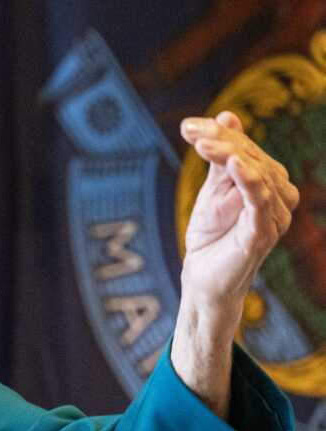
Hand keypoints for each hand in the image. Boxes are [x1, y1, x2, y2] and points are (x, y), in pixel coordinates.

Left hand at [180, 111, 298, 316]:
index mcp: (270, 184)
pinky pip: (260, 201)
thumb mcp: (213, 191)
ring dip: (230, 156)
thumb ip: (221, 158)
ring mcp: (275, 216)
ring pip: (258, 175)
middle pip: (253, 158)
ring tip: (203, 144)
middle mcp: (280, 197)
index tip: (186, 125)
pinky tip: (235, 163)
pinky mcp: (263, 233)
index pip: (247, 149)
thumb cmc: (211, 237)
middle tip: (189, 131)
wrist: (203, 279)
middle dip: (221, 141)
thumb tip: (227, 115)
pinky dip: (249, 180)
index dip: (219, 134)